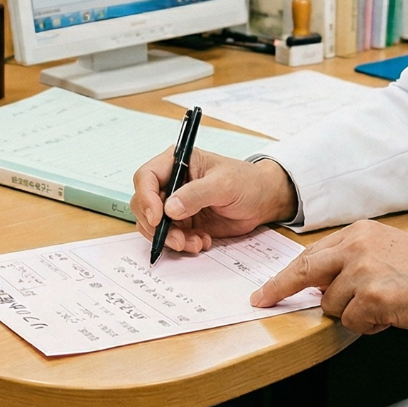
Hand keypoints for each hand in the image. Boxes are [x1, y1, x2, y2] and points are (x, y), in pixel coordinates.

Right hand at [131, 148, 298, 255]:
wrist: (263, 201)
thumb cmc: (246, 182)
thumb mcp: (224, 184)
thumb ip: (196, 194)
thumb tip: (170, 208)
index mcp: (177, 162)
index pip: (146, 177)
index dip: (146, 198)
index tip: (157, 218)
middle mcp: (171, 182)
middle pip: (144, 204)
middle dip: (157, 226)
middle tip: (177, 240)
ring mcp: (176, 204)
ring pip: (154, 225)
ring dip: (170, 238)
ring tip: (195, 243)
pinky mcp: (183, 222)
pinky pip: (170, 237)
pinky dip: (182, 244)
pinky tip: (202, 241)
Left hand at [250, 219, 407, 333]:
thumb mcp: (388, 248)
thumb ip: (354, 260)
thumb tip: (325, 285)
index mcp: (359, 233)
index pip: (311, 253)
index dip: (288, 273)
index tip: (267, 287)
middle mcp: (355, 247)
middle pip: (304, 271)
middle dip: (280, 288)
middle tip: (263, 300)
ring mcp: (361, 272)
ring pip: (332, 304)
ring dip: (353, 313)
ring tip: (385, 306)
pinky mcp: (371, 298)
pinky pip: (353, 323)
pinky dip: (369, 326)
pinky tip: (391, 315)